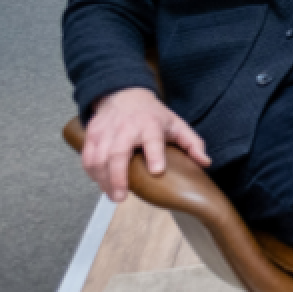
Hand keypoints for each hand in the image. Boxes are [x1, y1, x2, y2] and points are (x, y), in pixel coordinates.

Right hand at [80, 87, 209, 202]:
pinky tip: (101, 183)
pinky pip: (87, 157)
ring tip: (113, 195)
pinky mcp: (92, 135)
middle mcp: (126, 127)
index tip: (157, 170)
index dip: (155, 155)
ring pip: (98, 158)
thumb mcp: (177, 124)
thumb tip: (205, 162)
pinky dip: (92, 173)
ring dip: (103, 180)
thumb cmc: (152, 114)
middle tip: (121, 197)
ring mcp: (106, 131)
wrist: (124, 95)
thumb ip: (192, 144)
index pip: (153, 139)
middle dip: (118, 177)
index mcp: (150, 124)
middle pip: (117, 153)